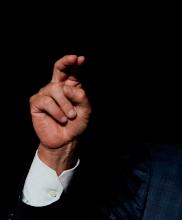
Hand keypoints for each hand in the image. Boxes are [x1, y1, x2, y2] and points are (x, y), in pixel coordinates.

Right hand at [29, 55, 90, 172]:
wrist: (66, 139)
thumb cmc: (76, 124)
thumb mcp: (85, 110)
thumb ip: (80, 97)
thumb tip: (67, 88)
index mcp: (70, 86)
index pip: (71, 71)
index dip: (74, 63)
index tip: (80, 59)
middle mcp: (56, 87)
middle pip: (58, 69)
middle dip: (66, 62)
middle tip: (74, 59)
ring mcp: (45, 93)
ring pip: (56, 90)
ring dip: (66, 105)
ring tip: (70, 116)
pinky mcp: (36, 103)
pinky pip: (47, 101)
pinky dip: (57, 112)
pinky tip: (62, 119)